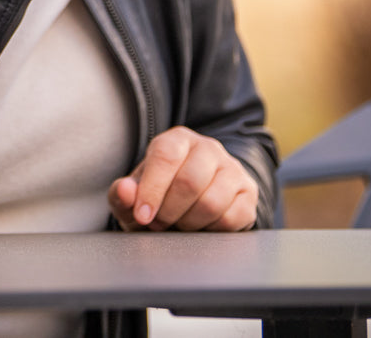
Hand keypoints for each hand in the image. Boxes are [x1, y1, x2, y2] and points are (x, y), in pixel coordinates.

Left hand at [108, 126, 258, 231]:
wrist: (193, 201)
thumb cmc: (159, 195)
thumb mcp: (134, 195)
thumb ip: (122, 194)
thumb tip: (125, 191)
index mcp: (177, 139)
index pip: (165, 156)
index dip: (152, 190)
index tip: (142, 215)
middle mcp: (208, 148)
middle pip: (189, 181)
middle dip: (169, 211)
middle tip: (159, 223)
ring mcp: (232, 169)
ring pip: (212, 202)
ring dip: (189, 223)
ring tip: (178, 223)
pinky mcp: (248, 194)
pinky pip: (231, 219)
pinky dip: (210, 230)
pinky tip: (200, 226)